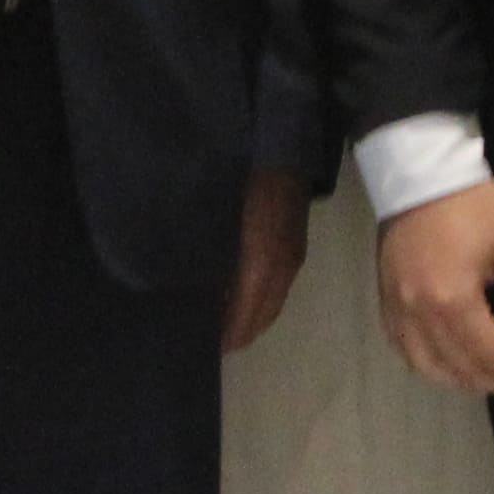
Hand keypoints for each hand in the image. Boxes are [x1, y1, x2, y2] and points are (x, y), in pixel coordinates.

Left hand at [222, 165, 310, 354]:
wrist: (280, 146)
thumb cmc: (241, 180)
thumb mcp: (217, 219)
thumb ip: (211, 259)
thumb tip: (199, 289)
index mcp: (261, 264)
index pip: (246, 316)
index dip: (228, 336)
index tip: (206, 347)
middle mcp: (281, 267)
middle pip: (262, 316)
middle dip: (240, 332)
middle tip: (212, 341)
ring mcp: (291, 257)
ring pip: (272, 303)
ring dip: (251, 318)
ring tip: (224, 323)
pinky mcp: (295, 247)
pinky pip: (277, 287)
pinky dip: (259, 300)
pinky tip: (240, 295)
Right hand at [375, 179, 493, 404]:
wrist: (420, 174)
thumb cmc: (473, 205)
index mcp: (453, 300)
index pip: (491, 357)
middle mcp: (421, 315)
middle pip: (462, 369)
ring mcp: (398, 312)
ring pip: (430, 368)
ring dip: (466, 382)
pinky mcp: (386, 303)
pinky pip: (406, 352)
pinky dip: (432, 367)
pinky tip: (453, 367)